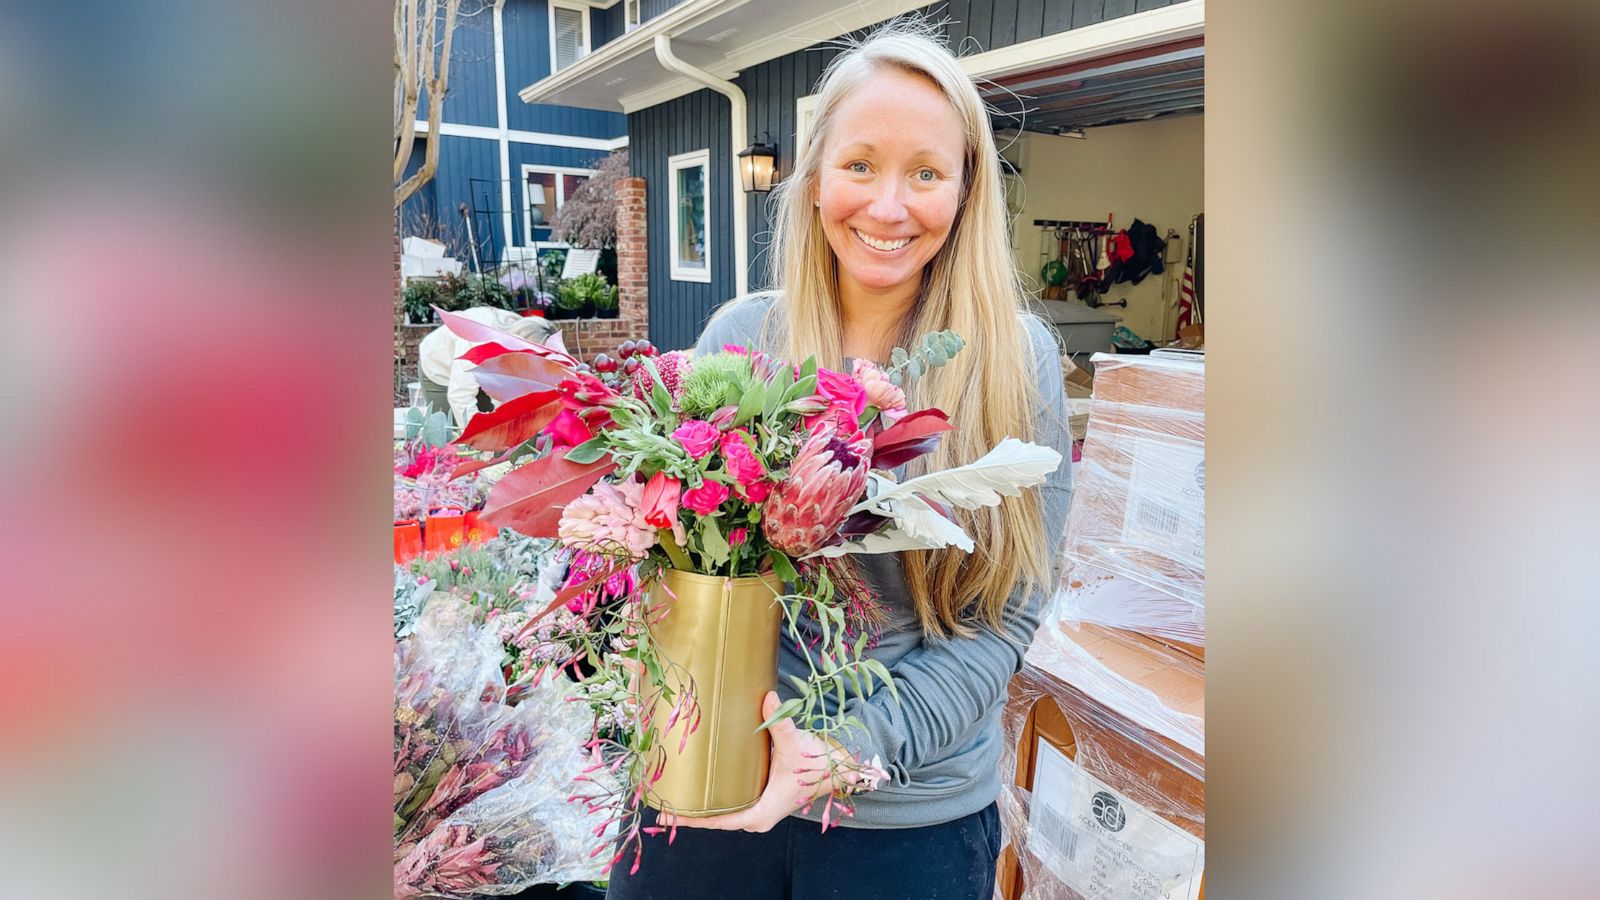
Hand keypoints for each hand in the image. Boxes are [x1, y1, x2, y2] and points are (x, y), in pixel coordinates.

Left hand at [656, 691, 840, 832]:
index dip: (691, 819)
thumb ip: (779, 723)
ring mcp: (759, 809)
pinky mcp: (762, 799)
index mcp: (759, 814)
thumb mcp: (795, 745)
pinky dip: (714, 798)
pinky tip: (700, 786)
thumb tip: (767, 698)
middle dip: (690, 813)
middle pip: (715, 819)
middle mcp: (757, 817)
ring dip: (701, 805)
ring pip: (723, 812)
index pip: (717, 822)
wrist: (838, 767)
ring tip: (674, 795)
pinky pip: (731, 804)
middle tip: (661, 803)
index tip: (666, 817)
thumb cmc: (816, 762)